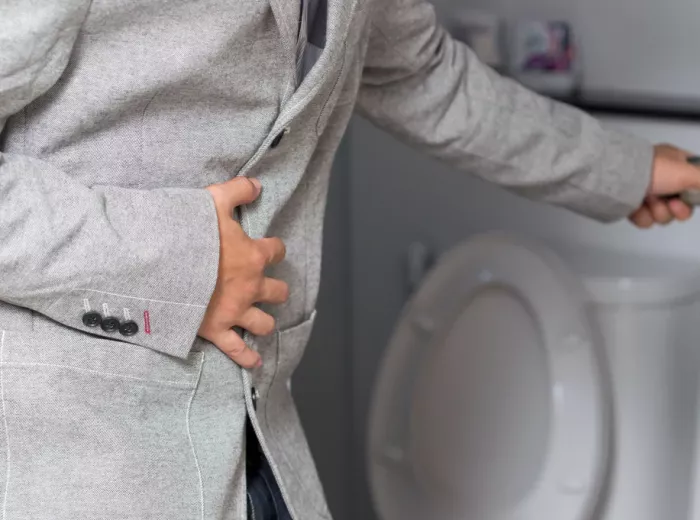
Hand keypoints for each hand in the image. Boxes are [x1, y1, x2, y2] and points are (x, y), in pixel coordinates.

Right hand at [199, 177, 288, 367]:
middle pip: (278, 291)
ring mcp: (235, 310)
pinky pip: (238, 350)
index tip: (270, 249)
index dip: (274, 249)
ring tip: (262, 320)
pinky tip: (256, 363)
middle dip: (275, 289)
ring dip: (265, 321)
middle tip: (266, 287)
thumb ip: (237, 191)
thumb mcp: (212, 201)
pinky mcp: (217, 330)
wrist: (161, 264)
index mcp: (252, 256)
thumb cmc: (187, 231)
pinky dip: (248, 358)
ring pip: (264, 323)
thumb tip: (257, 184)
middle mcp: (250, 286)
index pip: (276, 251)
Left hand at [629, 144, 699, 227]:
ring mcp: (646, 193)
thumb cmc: (654, 170)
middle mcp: (662, 178)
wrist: (616, 179)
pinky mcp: (631, 206)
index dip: (696, 195)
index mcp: (676, 164)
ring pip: (664, 216)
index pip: (696, 184)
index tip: (690, 198)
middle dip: (677, 209)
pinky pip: (645, 220)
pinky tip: (636, 207)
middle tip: (670, 203)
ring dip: (658, 212)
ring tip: (648, 202)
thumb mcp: (688, 172)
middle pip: (682, 205)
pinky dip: (642, 216)